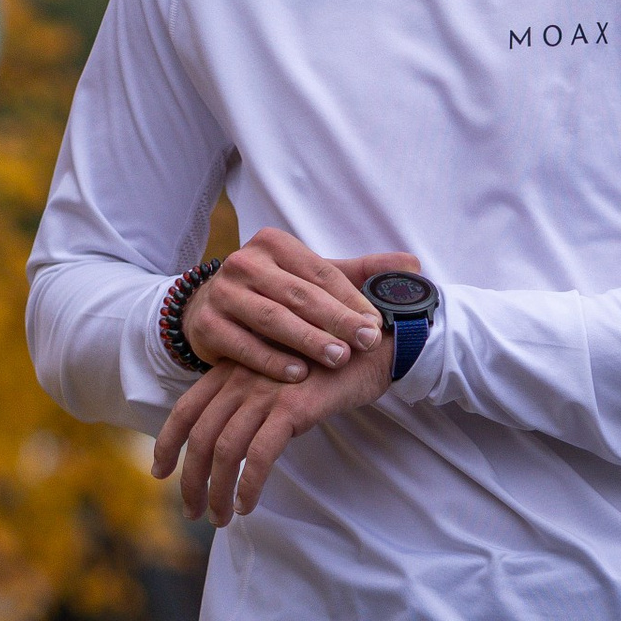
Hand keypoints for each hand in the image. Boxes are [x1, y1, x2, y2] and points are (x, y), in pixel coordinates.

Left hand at [154, 335, 394, 520]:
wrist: (373, 343)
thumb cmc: (329, 362)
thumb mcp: (279, 373)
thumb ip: (252, 397)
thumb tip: (235, 440)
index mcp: (233, 369)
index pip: (185, 409)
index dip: (167, 444)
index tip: (160, 472)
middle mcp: (242, 378)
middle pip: (199, 437)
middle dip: (189, 480)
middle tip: (191, 511)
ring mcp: (265, 392)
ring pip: (223, 451)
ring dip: (217, 491)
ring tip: (221, 518)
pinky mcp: (292, 408)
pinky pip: (259, 456)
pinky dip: (249, 484)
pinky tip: (248, 504)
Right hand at [183, 229, 419, 381]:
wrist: (209, 312)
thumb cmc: (272, 295)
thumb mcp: (311, 279)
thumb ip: (360, 274)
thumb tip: (413, 265)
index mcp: (274, 245)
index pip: (320, 272)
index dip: (351, 299)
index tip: (377, 325)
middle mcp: (244, 263)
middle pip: (298, 295)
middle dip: (336, 321)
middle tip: (367, 343)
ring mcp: (222, 293)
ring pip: (272, 319)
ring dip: (308, 341)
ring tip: (338, 359)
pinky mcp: (207, 325)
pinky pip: (242, 345)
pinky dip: (271, 361)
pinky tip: (298, 375)